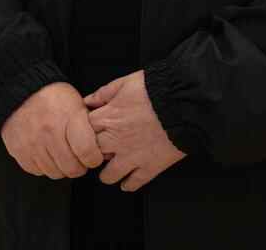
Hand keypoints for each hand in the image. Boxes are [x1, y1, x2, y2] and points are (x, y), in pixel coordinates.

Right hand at [1, 81, 103, 178]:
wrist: (24, 92)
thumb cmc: (55, 98)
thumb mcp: (78, 103)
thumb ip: (89, 126)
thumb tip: (102, 149)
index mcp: (69, 118)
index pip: (87, 151)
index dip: (94, 158)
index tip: (94, 157)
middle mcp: (50, 132)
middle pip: (72, 168)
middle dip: (79, 166)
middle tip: (79, 158)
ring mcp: (33, 143)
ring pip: (55, 172)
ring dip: (61, 167)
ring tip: (62, 153)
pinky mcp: (19, 151)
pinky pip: (38, 171)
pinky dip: (44, 165)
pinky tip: (47, 152)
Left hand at [84, 70, 185, 192]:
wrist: (182, 102)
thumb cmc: (156, 90)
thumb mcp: (126, 82)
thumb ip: (104, 92)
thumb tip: (89, 101)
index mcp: (109, 117)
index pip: (83, 129)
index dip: (85, 130)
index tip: (90, 130)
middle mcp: (117, 140)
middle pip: (93, 153)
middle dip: (94, 152)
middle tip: (99, 150)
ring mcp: (132, 156)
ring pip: (108, 175)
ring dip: (107, 173)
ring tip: (110, 170)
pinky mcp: (149, 167)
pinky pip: (133, 183)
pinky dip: (128, 184)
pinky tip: (127, 181)